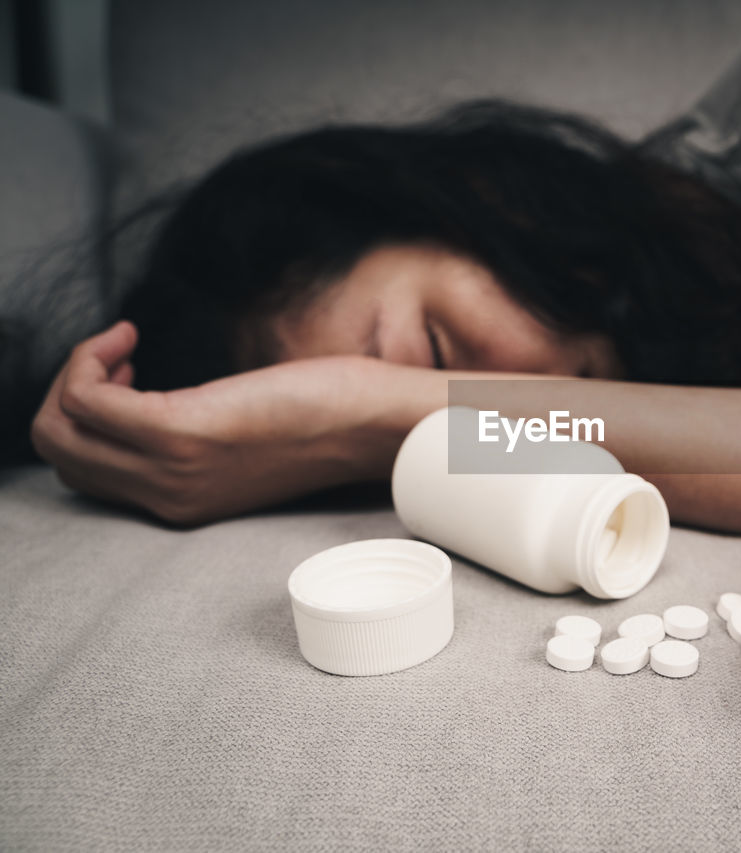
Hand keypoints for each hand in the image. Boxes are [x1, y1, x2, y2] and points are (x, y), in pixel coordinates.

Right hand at [30, 321, 433, 523]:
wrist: (380, 425)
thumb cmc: (329, 417)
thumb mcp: (248, 440)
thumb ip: (200, 438)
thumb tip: (162, 405)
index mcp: (184, 503)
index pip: (87, 476)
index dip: (88, 421)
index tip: (123, 378)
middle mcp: (170, 497)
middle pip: (61, 454)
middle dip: (66, 392)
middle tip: (114, 358)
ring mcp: (173, 469)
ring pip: (59, 428)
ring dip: (73, 373)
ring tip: (120, 346)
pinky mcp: (184, 430)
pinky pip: (88, 398)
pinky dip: (91, 358)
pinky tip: (129, 337)